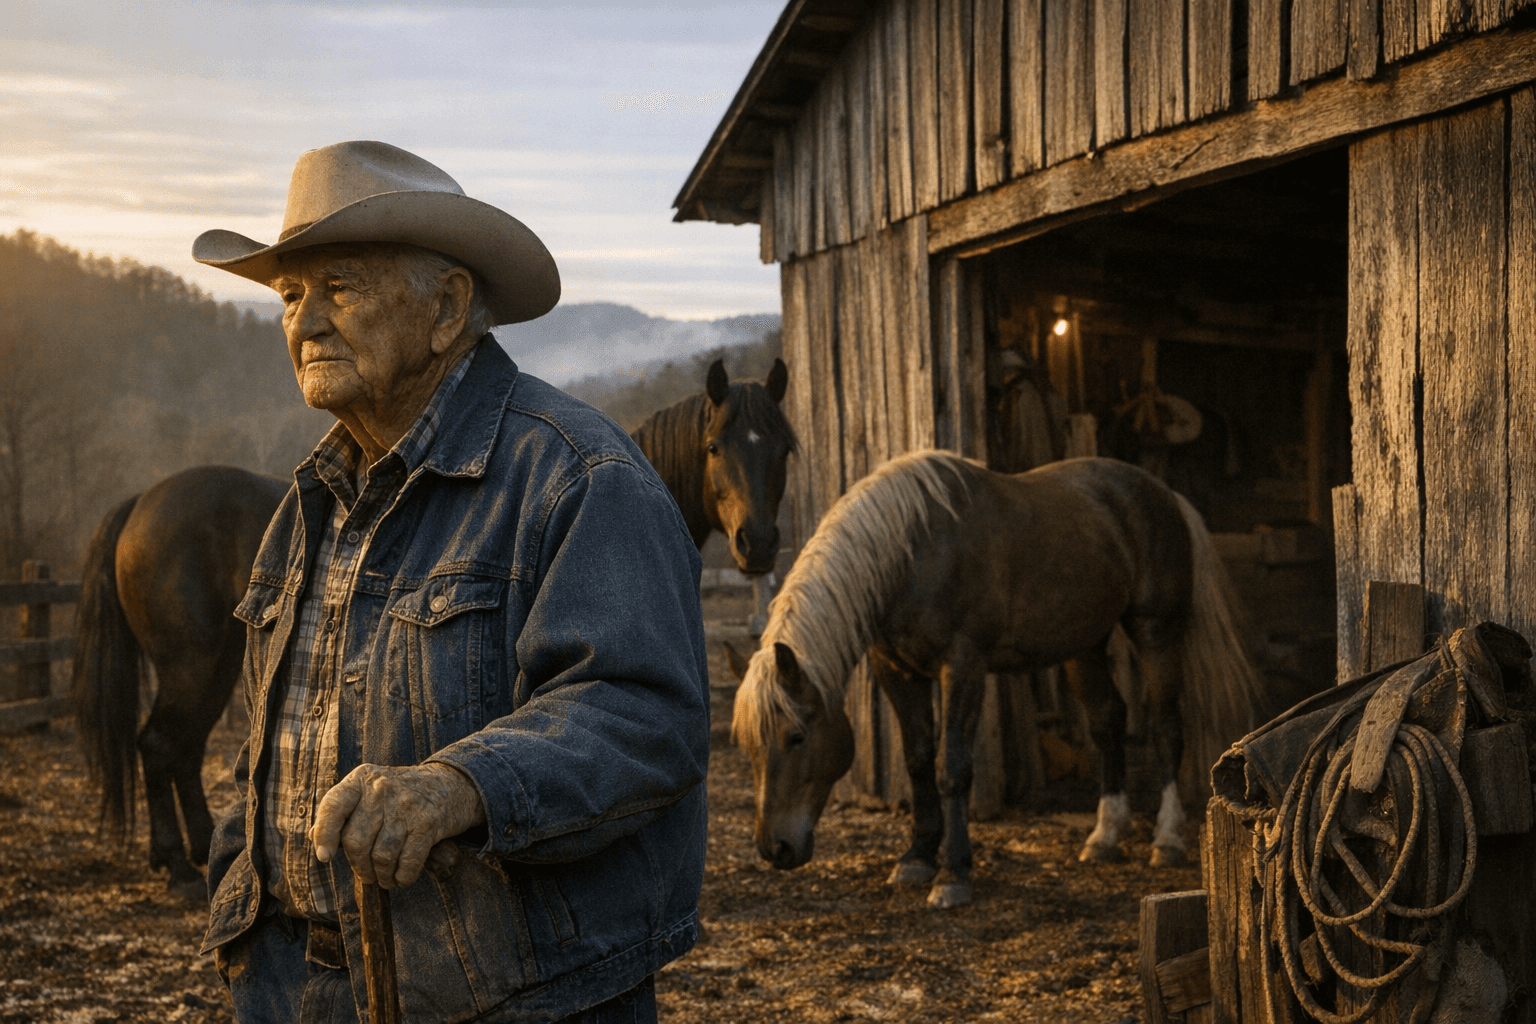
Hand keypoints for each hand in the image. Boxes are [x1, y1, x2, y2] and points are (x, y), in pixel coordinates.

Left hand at [310, 762, 484, 888]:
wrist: (451, 784)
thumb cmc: (401, 795)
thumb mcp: (370, 792)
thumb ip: (343, 812)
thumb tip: (315, 836)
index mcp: (362, 779)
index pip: (334, 806)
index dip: (325, 834)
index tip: (324, 857)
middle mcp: (382, 788)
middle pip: (357, 841)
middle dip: (359, 867)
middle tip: (367, 874)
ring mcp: (406, 804)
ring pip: (381, 855)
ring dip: (382, 876)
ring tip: (385, 878)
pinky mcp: (428, 822)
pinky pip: (408, 861)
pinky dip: (403, 877)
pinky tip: (402, 877)